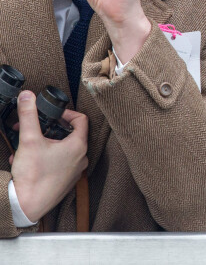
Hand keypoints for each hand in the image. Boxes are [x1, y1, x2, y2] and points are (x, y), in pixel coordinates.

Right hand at [10, 91, 88, 222]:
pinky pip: (59, 163)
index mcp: (78, 145)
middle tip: (37, 129)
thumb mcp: (29, 140)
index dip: (67, 113)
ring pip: (63, 150)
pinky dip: (46, 158)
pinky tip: (29, 161)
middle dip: (50, 129)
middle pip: (71, 134)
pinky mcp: (66, 182)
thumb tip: (27, 96)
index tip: (54, 115)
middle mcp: (81, 158)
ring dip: (46, 144)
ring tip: (28, 146)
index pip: (81, 119)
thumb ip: (28, 115)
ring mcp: (75, 171)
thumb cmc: (33, 177)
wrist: (27, 207)